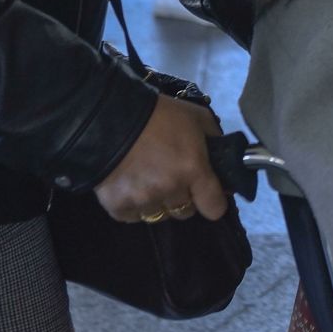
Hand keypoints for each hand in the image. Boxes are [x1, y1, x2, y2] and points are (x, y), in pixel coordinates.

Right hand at [94, 97, 227, 223]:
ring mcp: (143, 201)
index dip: (213, 201)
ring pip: (160, 215)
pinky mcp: (118, 207)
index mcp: (193, 170)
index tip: (208, 193)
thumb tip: (222, 158)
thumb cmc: (158, 115)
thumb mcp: (197, 118)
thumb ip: (215, 140)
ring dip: (159, 202)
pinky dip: (134, 205)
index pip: (214, 208)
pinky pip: (134, 217)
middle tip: (173, 178)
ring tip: (149, 180)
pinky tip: (130, 184)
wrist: (109, 118)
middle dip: (184, 198)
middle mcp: (171, 190)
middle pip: (186, 212)